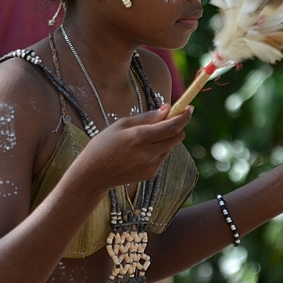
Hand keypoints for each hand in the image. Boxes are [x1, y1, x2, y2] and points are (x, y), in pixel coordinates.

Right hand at [76, 104, 192, 188]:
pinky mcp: (151, 174)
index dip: (184, 116)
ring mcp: (151, 166)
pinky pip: (162, 157)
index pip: (172, 126)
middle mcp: (148, 153)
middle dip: (178, 126)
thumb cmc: (103, 144)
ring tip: (146, 136)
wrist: (93, 174)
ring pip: (170, 146)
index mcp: (139, 137)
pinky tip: (141, 150)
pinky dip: (159, 149)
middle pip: (177, 136)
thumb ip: (146, 117)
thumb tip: (167, 109)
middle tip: (171, 117)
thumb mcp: (121, 124)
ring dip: (166, 138)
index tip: (190, 108)